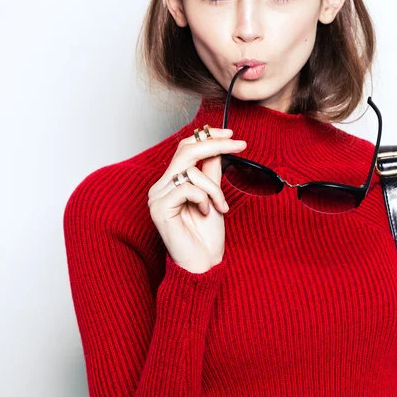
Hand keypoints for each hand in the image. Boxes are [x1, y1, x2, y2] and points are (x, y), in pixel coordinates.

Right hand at [148, 126, 246, 272]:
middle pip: (186, 150)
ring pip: (191, 171)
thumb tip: (217, 147)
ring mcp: (157, 196)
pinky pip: (187, 188)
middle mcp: (160, 186)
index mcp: (171, 182)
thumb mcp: (213, 196)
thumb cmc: (207, 234)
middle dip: (216, 144)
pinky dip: (203, 198)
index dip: (207, 137)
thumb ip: (211, 172)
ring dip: (214, 188)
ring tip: (220, 206)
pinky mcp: (159, 208)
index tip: (231, 134)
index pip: (185, 147)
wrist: (203, 263)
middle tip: (239, 144)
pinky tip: (205, 213)